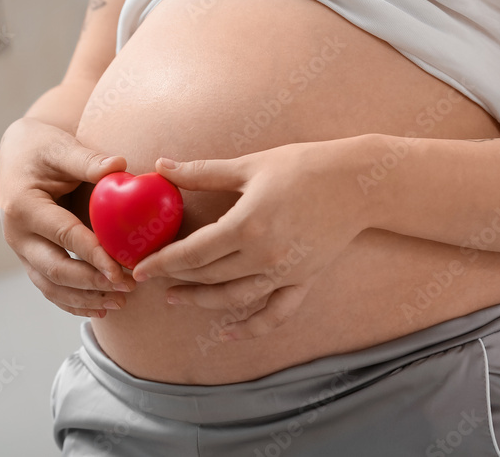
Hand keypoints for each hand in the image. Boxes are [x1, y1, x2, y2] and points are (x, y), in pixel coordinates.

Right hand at [0, 117, 135, 317]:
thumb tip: (120, 166)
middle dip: (92, 283)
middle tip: (127, 288)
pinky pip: (50, 288)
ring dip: (85, 299)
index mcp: (23, 207)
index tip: (122, 269)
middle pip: (55, 269)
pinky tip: (100, 309)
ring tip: (120, 304)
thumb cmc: (44, 149)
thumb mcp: (62, 147)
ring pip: (51, 286)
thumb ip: (88, 160)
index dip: (93, 254)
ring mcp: (21, 251)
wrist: (20, 155)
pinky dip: (73, 303)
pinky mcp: (30, 259)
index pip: (64, 235)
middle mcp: (17, 235)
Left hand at [131, 138, 370, 340]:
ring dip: (203, 302)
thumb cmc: (303, 166)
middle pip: (209, 277)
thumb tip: (162, 165)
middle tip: (152, 279)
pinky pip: (276, 314)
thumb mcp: (249, 166)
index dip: (163, 263)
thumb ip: (203, 172)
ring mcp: (286, 273)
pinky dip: (252, 328)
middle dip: (176, 279)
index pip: (193, 253)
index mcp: (247, 226)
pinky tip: (229, 333)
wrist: (359, 183)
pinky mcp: (304, 281)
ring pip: (235, 299)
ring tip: (177, 298)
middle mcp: (264, 256)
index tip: (140, 269)